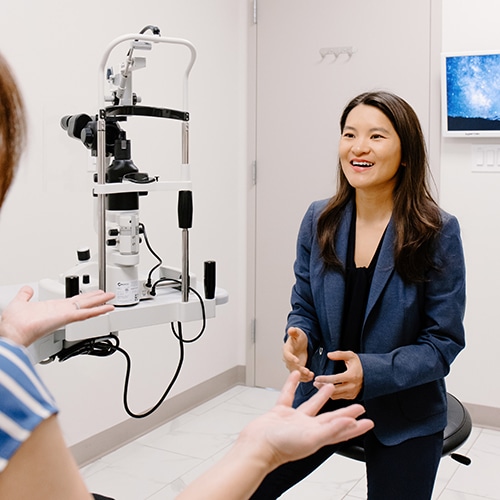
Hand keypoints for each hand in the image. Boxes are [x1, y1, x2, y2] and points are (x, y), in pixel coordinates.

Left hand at [0, 285, 114, 346]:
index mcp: (54, 308)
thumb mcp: (20, 302)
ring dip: (101, 304)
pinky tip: (108, 308)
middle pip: (84, 303)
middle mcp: (62, 312)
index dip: (85, 297)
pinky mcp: (67, 318)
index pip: (74, 301)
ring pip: (88, 308)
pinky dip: (98, 311)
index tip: (94, 294)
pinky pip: (86, 314)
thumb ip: (25, 295)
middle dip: (97, 299)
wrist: (12, 332)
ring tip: (112, 300)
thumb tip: (27, 290)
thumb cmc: (14, 322)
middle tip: (109, 295)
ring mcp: (66, 315)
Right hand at [236, 371, 372, 469]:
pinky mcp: (280, 412)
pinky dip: (292, 385)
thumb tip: (350, 421)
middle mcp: (307, 428)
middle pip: (330, 417)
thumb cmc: (281, 446)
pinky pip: (288, 395)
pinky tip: (297, 376)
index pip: (341, 429)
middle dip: (344, 411)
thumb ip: (331, 428)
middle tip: (357, 405)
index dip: (356, 426)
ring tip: (329, 386)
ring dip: (320, 396)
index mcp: (317, 436)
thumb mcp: (311, 438)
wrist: (257, 445)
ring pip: (310, 405)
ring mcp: (294, 420)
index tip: (368, 421)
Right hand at [283, 327, 313, 381]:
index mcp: (286, 349)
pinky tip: (311, 377)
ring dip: (302, 375)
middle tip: (306, 371)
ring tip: (310, 375)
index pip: (287, 355)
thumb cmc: (298, 338)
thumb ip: (294, 332)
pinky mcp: (297, 368)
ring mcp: (292, 364)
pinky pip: (300, 375)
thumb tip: (291, 329)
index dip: (291, 358)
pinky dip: (305, 377)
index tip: (296, 361)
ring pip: (295, 372)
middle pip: (291, 366)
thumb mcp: (297, 333)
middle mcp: (287, 358)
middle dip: (298, 369)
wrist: (300, 343)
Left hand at [314, 351, 363, 399]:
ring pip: (335, 395)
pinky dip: (332, 394)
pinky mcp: (351, 396)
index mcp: (352, 376)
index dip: (325, 379)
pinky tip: (326, 388)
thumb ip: (339, 354)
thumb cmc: (359, 364)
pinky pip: (339, 397)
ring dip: (326, 391)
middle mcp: (352, 386)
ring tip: (319, 385)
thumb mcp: (351, 356)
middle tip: (315, 382)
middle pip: (334, 389)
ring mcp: (352, 393)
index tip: (317, 378)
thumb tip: (328, 355)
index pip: (336, 379)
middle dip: (323, 386)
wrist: (371, 375)